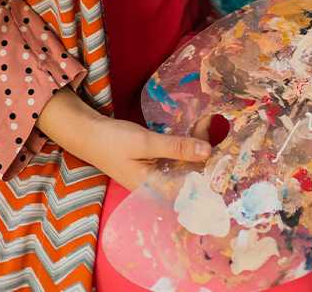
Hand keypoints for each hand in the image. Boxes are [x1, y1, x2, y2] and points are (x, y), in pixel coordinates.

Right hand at [88, 114, 212, 191]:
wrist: (87, 134)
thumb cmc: (112, 141)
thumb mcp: (146, 143)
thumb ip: (176, 148)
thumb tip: (207, 152)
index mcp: (155, 189)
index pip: (193, 188)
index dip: (211, 171)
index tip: (225, 151)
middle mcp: (158, 187)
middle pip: (191, 174)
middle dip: (205, 152)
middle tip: (212, 124)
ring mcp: (155, 175)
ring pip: (185, 164)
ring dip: (196, 145)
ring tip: (206, 123)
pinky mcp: (153, 164)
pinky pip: (176, 157)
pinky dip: (185, 144)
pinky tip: (193, 129)